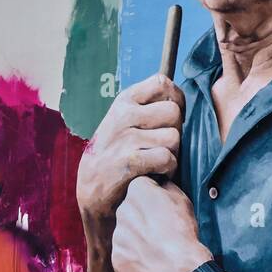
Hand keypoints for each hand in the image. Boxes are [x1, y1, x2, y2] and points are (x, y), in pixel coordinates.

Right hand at [76, 73, 184, 226]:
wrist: (91, 188)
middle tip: (162, 145)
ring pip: (173, 137)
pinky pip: (166, 158)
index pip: (161, 83)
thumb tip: (180, 99)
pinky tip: (157, 172)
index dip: (176, 98)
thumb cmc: (115, 152)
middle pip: (173, 112)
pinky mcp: (129, 162)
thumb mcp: (124, 120)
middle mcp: (124, 115)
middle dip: (175, 131)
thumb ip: (147, 106)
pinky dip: (168, 169)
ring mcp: (125, 138)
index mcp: (125, 100)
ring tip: (158, 160)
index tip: (171, 117)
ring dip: (173, 153)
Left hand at [111, 176, 210, 271]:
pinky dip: (136, 258)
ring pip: (127, 233)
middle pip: (132, 210)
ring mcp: (118, 236)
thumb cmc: (183, 234)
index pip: (142, 187)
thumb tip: (160, 184)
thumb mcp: (182, 200)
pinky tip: (152, 262)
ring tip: (158, 249)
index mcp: (137, 190)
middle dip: (143, 218)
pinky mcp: (117, 259)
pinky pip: (126, 255)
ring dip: (139, 239)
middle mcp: (122, 210)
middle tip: (162, 230)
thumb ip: (166, 187)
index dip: (155, 197)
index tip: (164, 208)